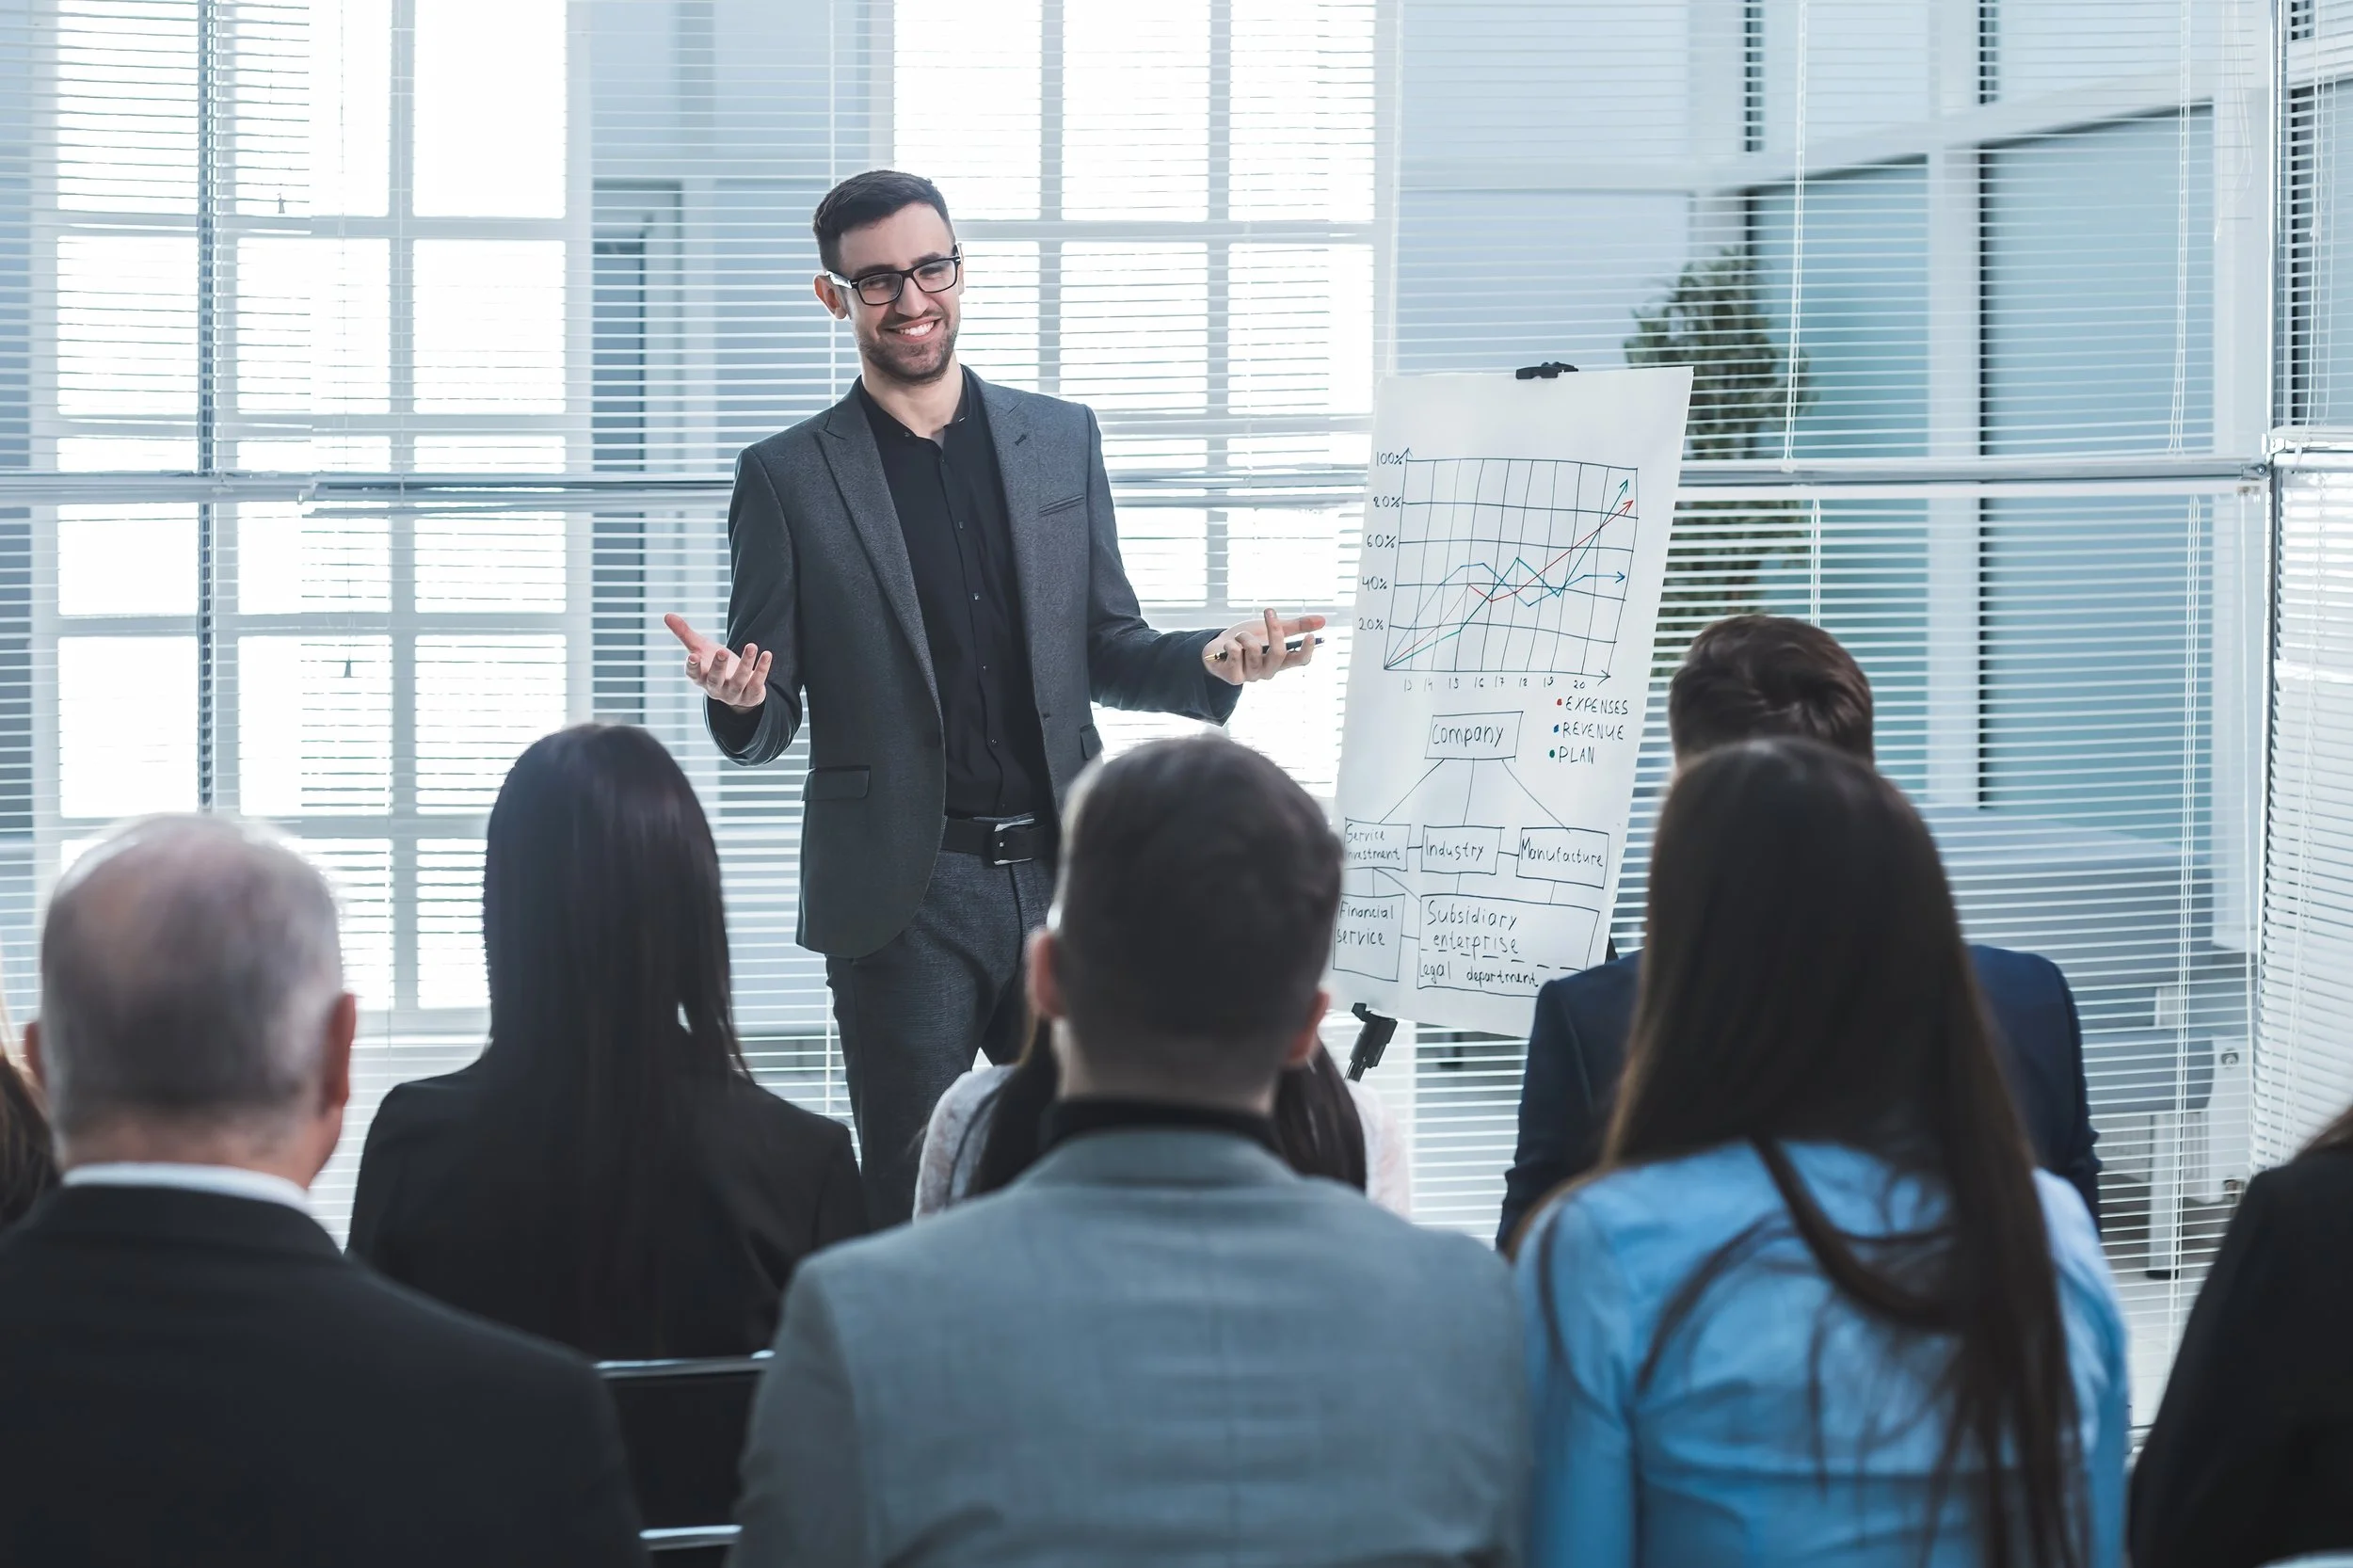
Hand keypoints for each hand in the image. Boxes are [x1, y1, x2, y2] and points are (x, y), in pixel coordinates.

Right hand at [665, 613, 771, 711]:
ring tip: (751, 645)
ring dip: (746, 663)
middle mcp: (716, 688)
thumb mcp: (700, 649)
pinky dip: (762, 669)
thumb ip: (685, 634)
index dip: (692, 668)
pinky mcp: (751, 695)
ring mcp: (734, 693)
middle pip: (715, 679)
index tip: (692, 657)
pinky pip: (757, 683)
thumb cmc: (714, 664)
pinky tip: (767, 654)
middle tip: (722, 651)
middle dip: (718, 666)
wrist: (738, 688)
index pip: (693, 675)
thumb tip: (666, 615)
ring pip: (739, 680)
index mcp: (701, 677)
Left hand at [1204, 610, 1324, 685]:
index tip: (1311, 636)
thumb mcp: (1271, 629)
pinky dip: (1231, 643)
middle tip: (1269, 612)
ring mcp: (1251, 676)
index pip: (1300, 661)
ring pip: (1254, 650)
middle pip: (1279, 654)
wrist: (1217, 646)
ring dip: (1245, 636)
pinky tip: (1227, 647)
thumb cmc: (1247, 638)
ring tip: (1239, 636)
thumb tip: (1323, 621)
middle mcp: (1268, 671)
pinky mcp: (1234, 678)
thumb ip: (1296, 626)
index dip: (1306, 651)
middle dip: (1274, 630)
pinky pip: (1236, 654)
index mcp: (1280, 661)